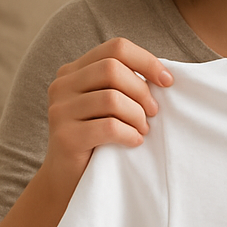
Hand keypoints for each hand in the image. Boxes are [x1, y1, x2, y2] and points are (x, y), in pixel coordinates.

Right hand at [42, 38, 173, 187]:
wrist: (69, 178)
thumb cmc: (100, 137)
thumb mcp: (109, 105)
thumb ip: (124, 85)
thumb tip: (164, 76)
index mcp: (74, 71)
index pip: (116, 48)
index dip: (146, 61)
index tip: (167, 82)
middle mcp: (62, 85)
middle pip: (112, 69)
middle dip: (142, 91)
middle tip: (153, 113)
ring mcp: (59, 110)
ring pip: (111, 99)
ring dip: (137, 116)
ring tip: (142, 130)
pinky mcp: (65, 136)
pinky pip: (109, 127)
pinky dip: (130, 134)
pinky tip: (134, 142)